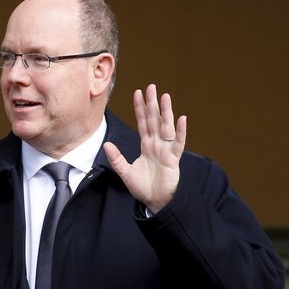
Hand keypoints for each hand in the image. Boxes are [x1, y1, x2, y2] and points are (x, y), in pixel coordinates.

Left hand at [103, 83, 186, 213]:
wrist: (155, 201)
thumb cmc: (142, 187)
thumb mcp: (125, 172)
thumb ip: (116, 158)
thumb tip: (106, 144)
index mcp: (146, 145)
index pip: (142, 122)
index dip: (140, 108)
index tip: (137, 93)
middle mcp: (157, 144)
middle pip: (154, 120)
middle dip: (152, 104)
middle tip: (151, 87)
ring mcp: (166, 150)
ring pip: (166, 127)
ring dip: (166, 112)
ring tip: (165, 97)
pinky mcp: (174, 159)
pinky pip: (178, 143)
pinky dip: (181, 132)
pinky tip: (182, 119)